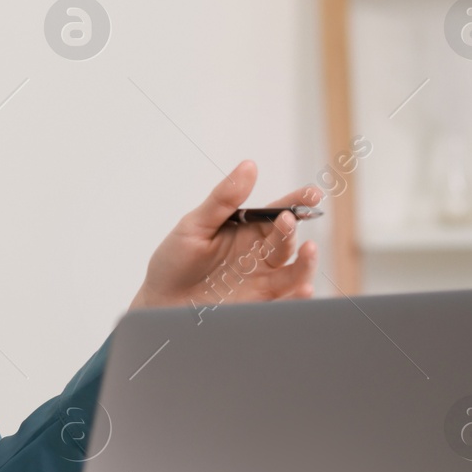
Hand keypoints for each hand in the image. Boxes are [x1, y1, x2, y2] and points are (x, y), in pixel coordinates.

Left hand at [131, 160, 319, 311]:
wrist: (160, 302)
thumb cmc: (175, 262)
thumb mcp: (195, 225)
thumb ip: (223, 200)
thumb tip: (249, 166)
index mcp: (247, 230)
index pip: (278, 212)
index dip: (297, 201)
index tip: (312, 193)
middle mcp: (259, 255)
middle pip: (286, 240)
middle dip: (290, 229)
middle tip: (287, 219)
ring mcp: (261, 281)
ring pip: (294, 272)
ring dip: (305, 262)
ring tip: (309, 250)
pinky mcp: (257, 305)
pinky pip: (284, 302)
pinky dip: (298, 297)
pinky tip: (304, 289)